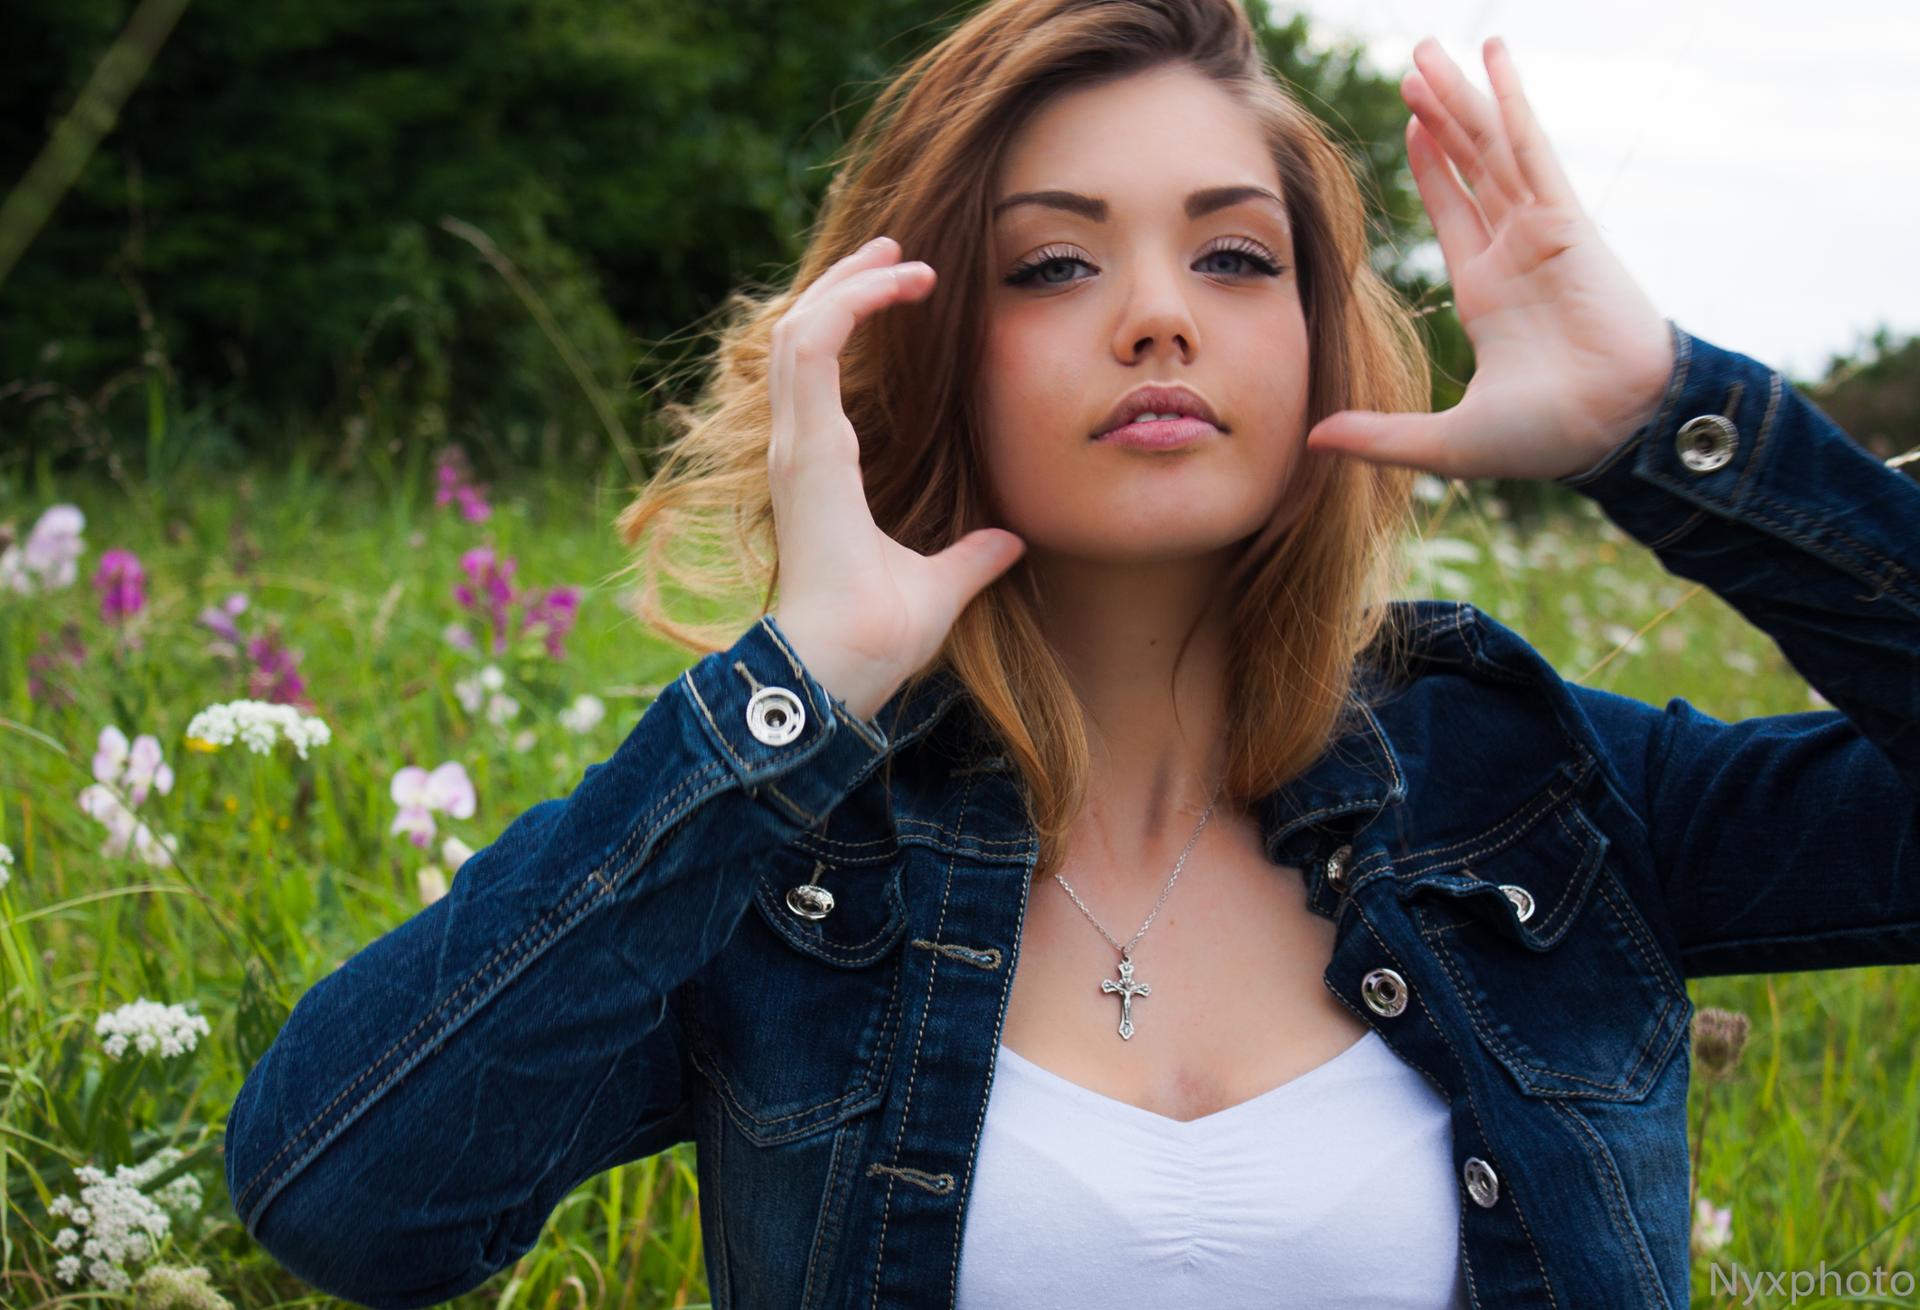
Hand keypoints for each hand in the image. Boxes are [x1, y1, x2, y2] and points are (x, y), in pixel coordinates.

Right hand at [767, 236, 1026, 719]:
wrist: (841, 672)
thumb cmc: (875, 640)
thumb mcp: (940, 585)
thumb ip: (970, 558)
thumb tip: (1009, 542)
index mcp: (821, 470)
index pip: (820, 368)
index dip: (853, 318)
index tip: (904, 289)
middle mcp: (798, 449)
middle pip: (803, 334)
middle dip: (847, 283)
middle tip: (897, 249)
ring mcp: (796, 447)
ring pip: (800, 330)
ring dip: (848, 284)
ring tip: (899, 255)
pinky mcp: (806, 452)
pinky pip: (810, 350)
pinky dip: (845, 306)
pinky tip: (890, 284)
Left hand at [1305, 36, 1676, 481]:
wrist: (1615, 430)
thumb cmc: (1548, 438)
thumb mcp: (1445, 441)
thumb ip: (1379, 435)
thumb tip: (1311, 439)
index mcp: (1489, 292)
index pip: (1454, 211)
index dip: (1433, 165)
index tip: (1412, 124)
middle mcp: (1513, 251)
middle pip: (1469, 164)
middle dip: (1442, 113)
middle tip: (1414, 63)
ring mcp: (1539, 230)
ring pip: (1490, 147)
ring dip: (1461, 97)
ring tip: (1430, 51)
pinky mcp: (1564, 219)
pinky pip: (1529, 148)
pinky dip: (1511, 101)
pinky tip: (1493, 57)